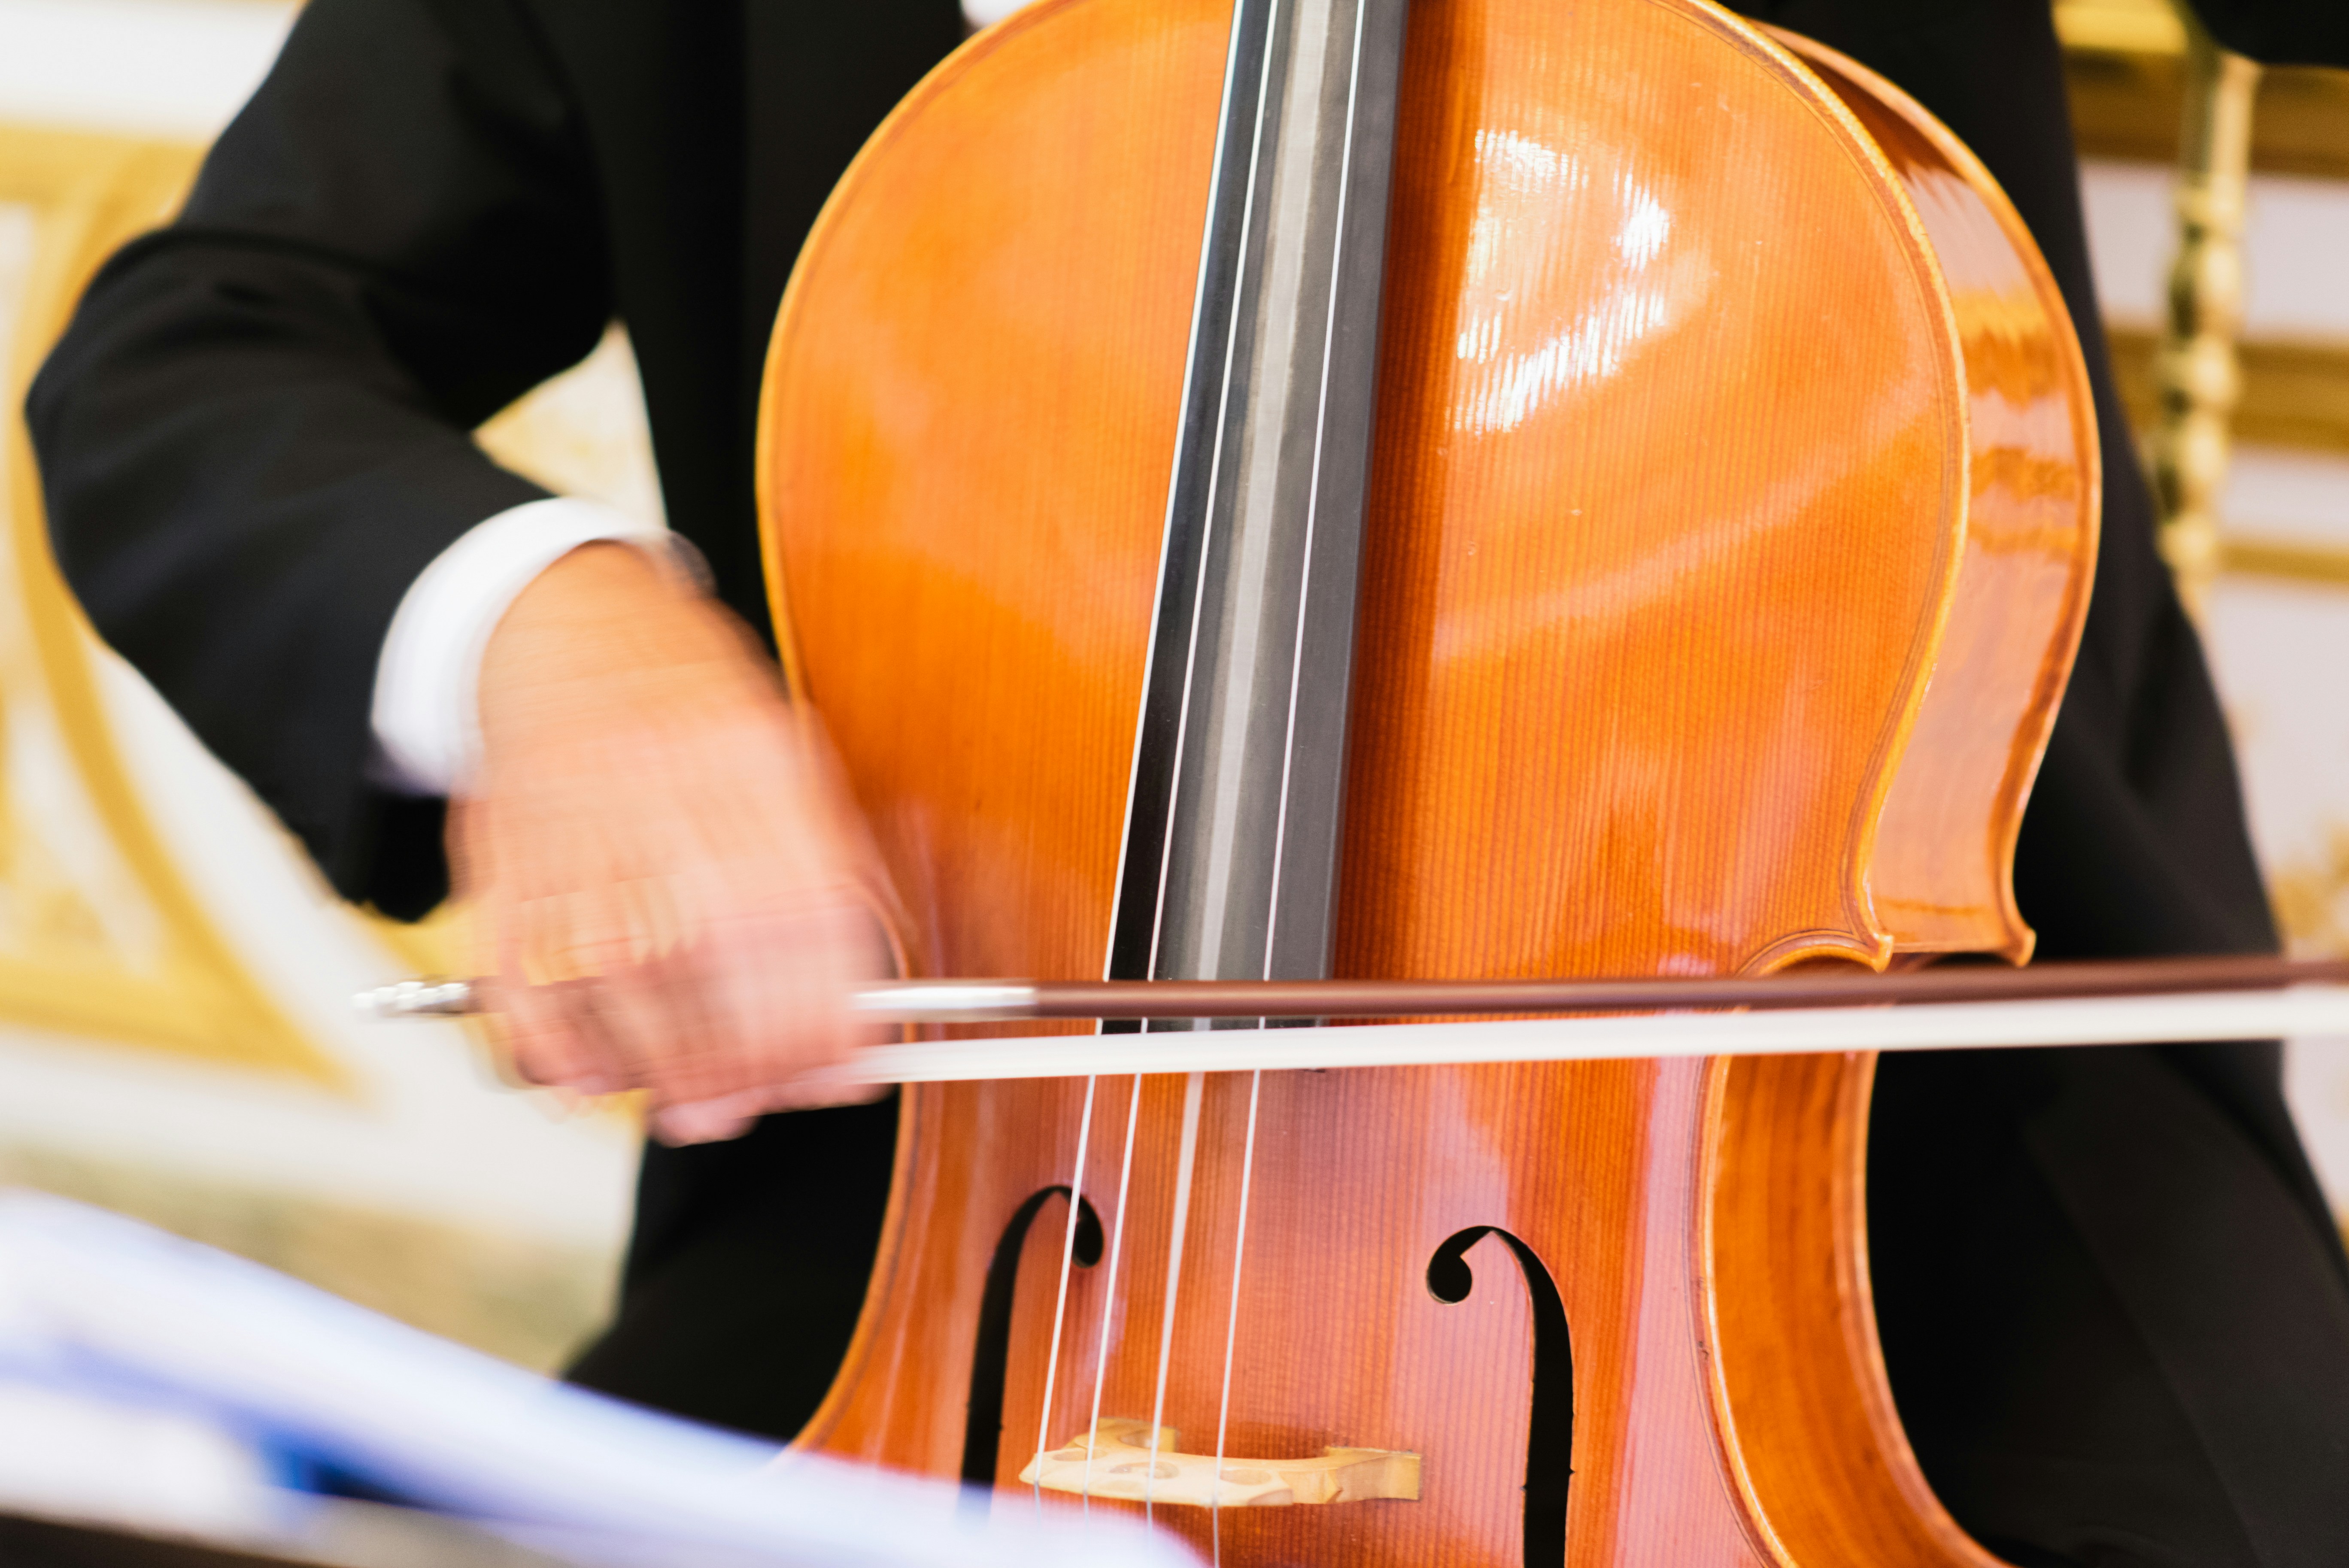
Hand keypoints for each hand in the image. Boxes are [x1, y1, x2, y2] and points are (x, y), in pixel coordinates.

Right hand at [449, 542, 891, 1143]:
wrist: (559, 632)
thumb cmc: (688, 701)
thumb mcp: (787, 753)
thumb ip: (833, 868)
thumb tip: (867, 1001)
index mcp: (740, 761)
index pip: (795, 922)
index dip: (825, 1019)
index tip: (848, 1069)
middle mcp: (650, 807)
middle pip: (711, 972)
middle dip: (756, 1066)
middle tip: (775, 1096)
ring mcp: (569, 852)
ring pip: (623, 1005)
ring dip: (672, 1081)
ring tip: (703, 1104)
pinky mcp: (503, 889)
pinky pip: (528, 1005)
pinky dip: (564, 1064)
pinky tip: (606, 1077)